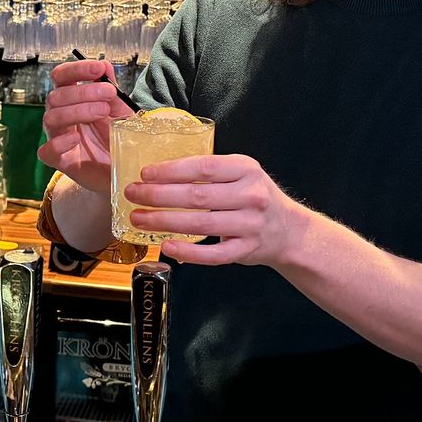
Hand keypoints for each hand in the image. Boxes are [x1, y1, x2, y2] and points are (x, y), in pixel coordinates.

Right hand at [37, 60, 133, 192]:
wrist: (122, 168)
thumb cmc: (117, 136)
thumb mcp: (120, 110)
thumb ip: (112, 89)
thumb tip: (105, 65)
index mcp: (72, 98)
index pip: (62, 76)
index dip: (77, 69)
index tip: (98, 68)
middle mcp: (61, 115)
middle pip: (56, 95)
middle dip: (84, 91)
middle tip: (109, 94)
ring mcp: (58, 137)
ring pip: (51, 118)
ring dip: (78, 111)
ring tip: (103, 112)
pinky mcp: (60, 161)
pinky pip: (47, 150)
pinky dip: (59, 142)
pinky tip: (76, 138)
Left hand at [124, 154, 301, 266]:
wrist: (288, 229)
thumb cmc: (255, 197)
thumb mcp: (241, 174)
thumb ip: (211, 172)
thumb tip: (161, 173)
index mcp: (246, 170)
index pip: (203, 167)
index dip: (171, 170)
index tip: (146, 173)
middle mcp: (250, 195)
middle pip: (197, 196)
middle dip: (159, 196)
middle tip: (133, 195)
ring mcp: (250, 225)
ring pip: (201, 225)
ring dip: (165, 222)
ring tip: (139, 218)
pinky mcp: (246, 250)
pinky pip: (213, 254)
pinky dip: (188, 252)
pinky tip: (167, 245)